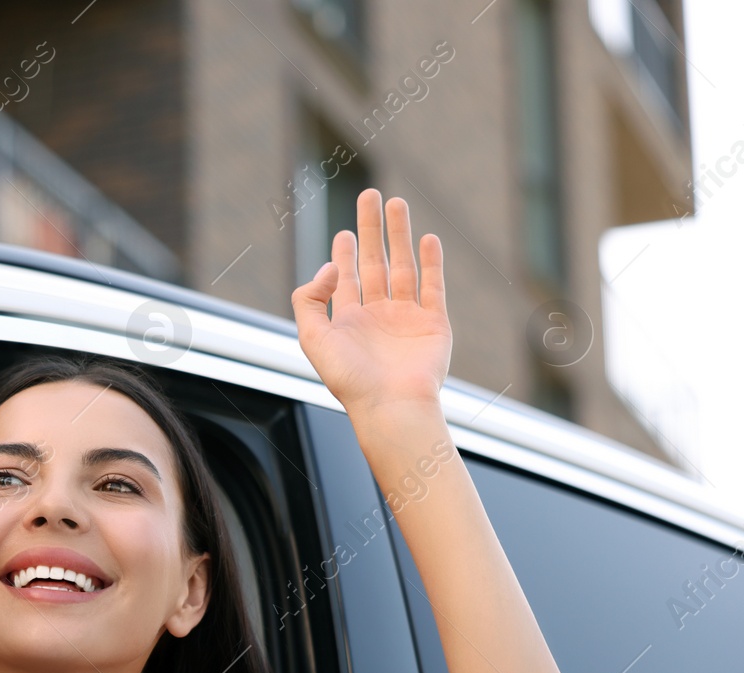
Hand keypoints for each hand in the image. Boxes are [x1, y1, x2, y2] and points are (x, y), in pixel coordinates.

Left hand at [291, 189, 451, 420]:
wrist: (390, 405)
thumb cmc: (349, 379)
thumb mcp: (312, 338)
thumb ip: (309, 300)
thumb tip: (329, 268)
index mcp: (349, 321)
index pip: (346, 278)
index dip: (344, 254)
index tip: (343, 231)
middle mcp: (378, 316)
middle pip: (375, 262)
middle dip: (371, 229)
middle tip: (370, 196)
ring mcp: (407, 318)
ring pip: (403, 266)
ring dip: (399, 234)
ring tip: (396, 203)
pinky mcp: (434, 324)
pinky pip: (433, 286)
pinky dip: (432, 262)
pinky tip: (428, 239)